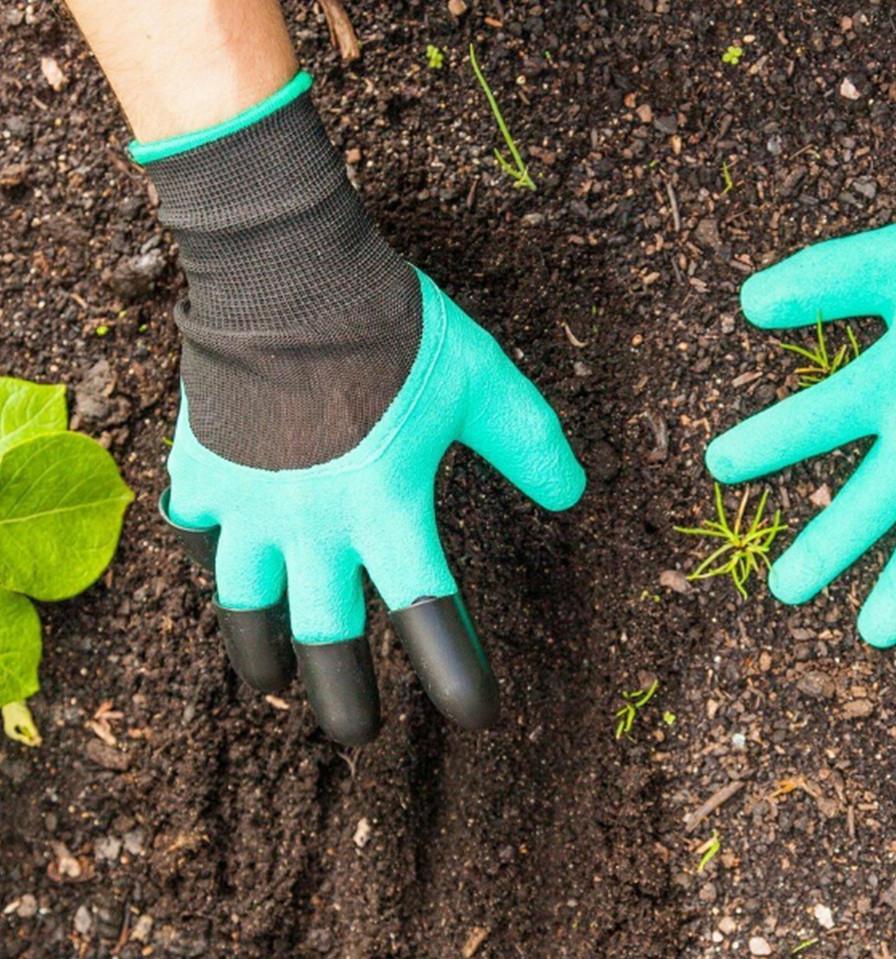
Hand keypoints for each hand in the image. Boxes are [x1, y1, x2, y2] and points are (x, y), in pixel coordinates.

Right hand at [163, 274, 582, 742]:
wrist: (289, 269)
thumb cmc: (393, 324)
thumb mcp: (482, 381)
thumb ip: (530, 443)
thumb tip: (574, 496)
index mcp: (386, 505)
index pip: (427, 611)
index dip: (455, 671)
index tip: (477, 717)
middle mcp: (312, 522)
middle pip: (323, 639)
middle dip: (344, 699)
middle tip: (360, 737)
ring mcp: (249, 501)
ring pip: (243, 607)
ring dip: (261, 653)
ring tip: (271, 684)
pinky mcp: (203, 469)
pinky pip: (197, 532)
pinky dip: (210, 556)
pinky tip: (219, 565)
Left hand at [706, 71, 895, 648]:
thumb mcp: (891, 259)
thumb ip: (822, 281)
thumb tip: (747, 303)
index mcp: (891, 381)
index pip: (815, 420)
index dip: (764, 443)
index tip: (718, 470)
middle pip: (869, 502)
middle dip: (825, 549)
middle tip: (784, 590)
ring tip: (876, 634)